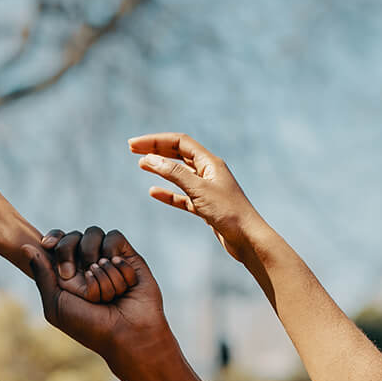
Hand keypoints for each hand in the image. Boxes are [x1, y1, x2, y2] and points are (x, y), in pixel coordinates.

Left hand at [25, 228, 174, 369]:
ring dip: (98, 267)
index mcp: (68, 273)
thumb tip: (26, 247)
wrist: (128, 335)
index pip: (58, 241)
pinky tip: (123, 282)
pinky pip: (115, 239)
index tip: (48, 245)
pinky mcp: (129, 257)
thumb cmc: (89, 326)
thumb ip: (42, 275)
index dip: (54, 238)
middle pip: (73, 235)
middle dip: (70, 252)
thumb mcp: (56, 305)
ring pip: (95, 235)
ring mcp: (108, 259)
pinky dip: (116, 262)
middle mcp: (87, 264)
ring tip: (107, 291)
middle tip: (77, 277)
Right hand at [129, 133, 267, 265]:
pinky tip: (154, 192)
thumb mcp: (198, 190)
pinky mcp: (205, 207)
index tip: (134, 145)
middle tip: (133, 149)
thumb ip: (174, 174)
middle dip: (156, 150)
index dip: (155, 141)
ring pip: (179, 174)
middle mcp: (209, 172)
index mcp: (210, 162)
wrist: (248, 239)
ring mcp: (207, 189)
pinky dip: (168, 193)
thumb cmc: (229, 213)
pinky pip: (182, 196)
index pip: (179, 142)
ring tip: (142, 165)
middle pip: (178, 154)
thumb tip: (151, 158)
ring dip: (160, 168)